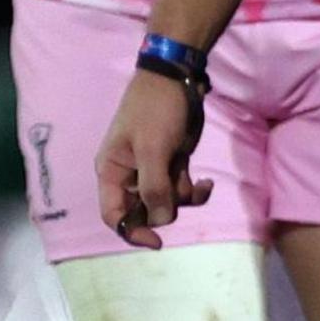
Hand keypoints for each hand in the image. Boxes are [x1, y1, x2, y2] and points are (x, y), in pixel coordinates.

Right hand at [93, 62, 211, 249]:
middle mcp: (128, 176)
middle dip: (165, 210)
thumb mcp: (152, 149)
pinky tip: (208, 182)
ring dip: (185, 200)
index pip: (113, 214)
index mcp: (111, 172)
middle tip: (184, 195)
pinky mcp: (171, 164)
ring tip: (201, 185)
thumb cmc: (155, 111)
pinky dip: (195, 191)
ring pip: (166, 203)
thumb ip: (154, 188)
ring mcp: (151, 170)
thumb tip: (161, 221)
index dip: (132, 231)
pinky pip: (181, 190)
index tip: (157, 241)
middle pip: (142, 212)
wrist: (176, 78)